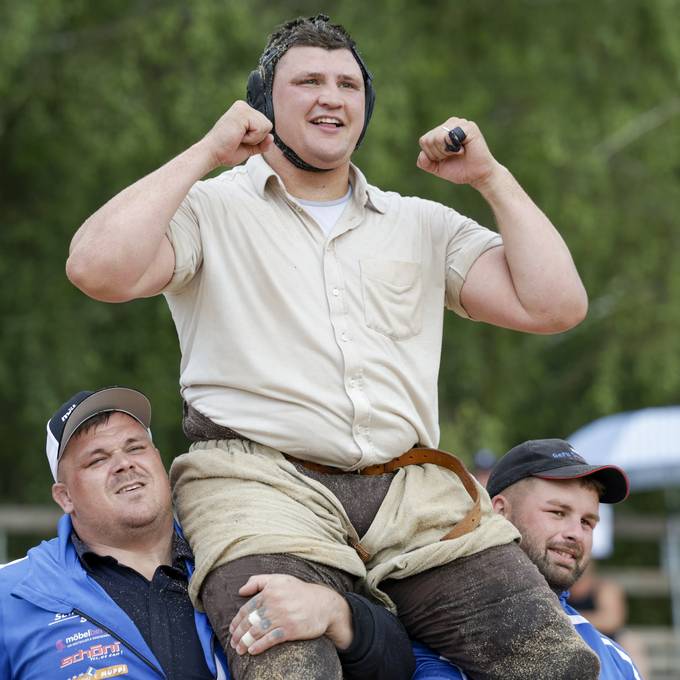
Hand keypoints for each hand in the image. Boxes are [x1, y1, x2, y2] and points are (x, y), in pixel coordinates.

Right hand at [201, 100, 273, 168]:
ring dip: (254, 138)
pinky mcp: (242, 112)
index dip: (257, 139)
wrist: (213, 153)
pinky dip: (252, 138)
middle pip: (268, 125)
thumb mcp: (249, 148)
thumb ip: (261, 143)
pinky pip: (261, 128)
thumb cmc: (226, 151)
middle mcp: (243, 106)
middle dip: (257, 139)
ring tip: (238, 137)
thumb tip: (272, 137)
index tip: (240, 140)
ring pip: (266, 126)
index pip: (265, 126)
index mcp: (244, 112)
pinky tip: (238, 136)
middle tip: (239, 140)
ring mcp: (243, 107)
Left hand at [228, 574, 351, 655]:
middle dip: (238, 634)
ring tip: (239, 650)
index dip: (237, 621)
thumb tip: (240, 590)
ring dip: (245, 642)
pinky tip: (252, 650)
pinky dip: (259, 646)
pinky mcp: (290, 629)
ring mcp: (282, 617)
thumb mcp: (279, 579)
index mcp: (269, 591)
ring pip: (257, 632)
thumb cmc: (299, 591)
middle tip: (233, 643)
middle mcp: (274, 604)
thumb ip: (258, 581)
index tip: (231, 630)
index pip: (247, 609)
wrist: (324, 603)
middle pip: (250, 622)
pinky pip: (271, 639)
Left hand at [417, 117, 500, 187]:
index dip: (432, 155)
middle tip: (453, 156)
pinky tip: (463, 149)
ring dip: (446, 151)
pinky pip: (450, 136)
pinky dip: (454, 148)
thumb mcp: (437, 168)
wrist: (477, 175)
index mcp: (440, 131)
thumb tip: (421, 155)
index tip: (445, 158)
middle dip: (439, 154)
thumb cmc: (459, 169)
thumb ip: (425, 162)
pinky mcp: (469, 127)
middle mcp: (450, 124)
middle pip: (430, 139)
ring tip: (458, 152)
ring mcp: (460, 123)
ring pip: (438, 137)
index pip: (424, 141)